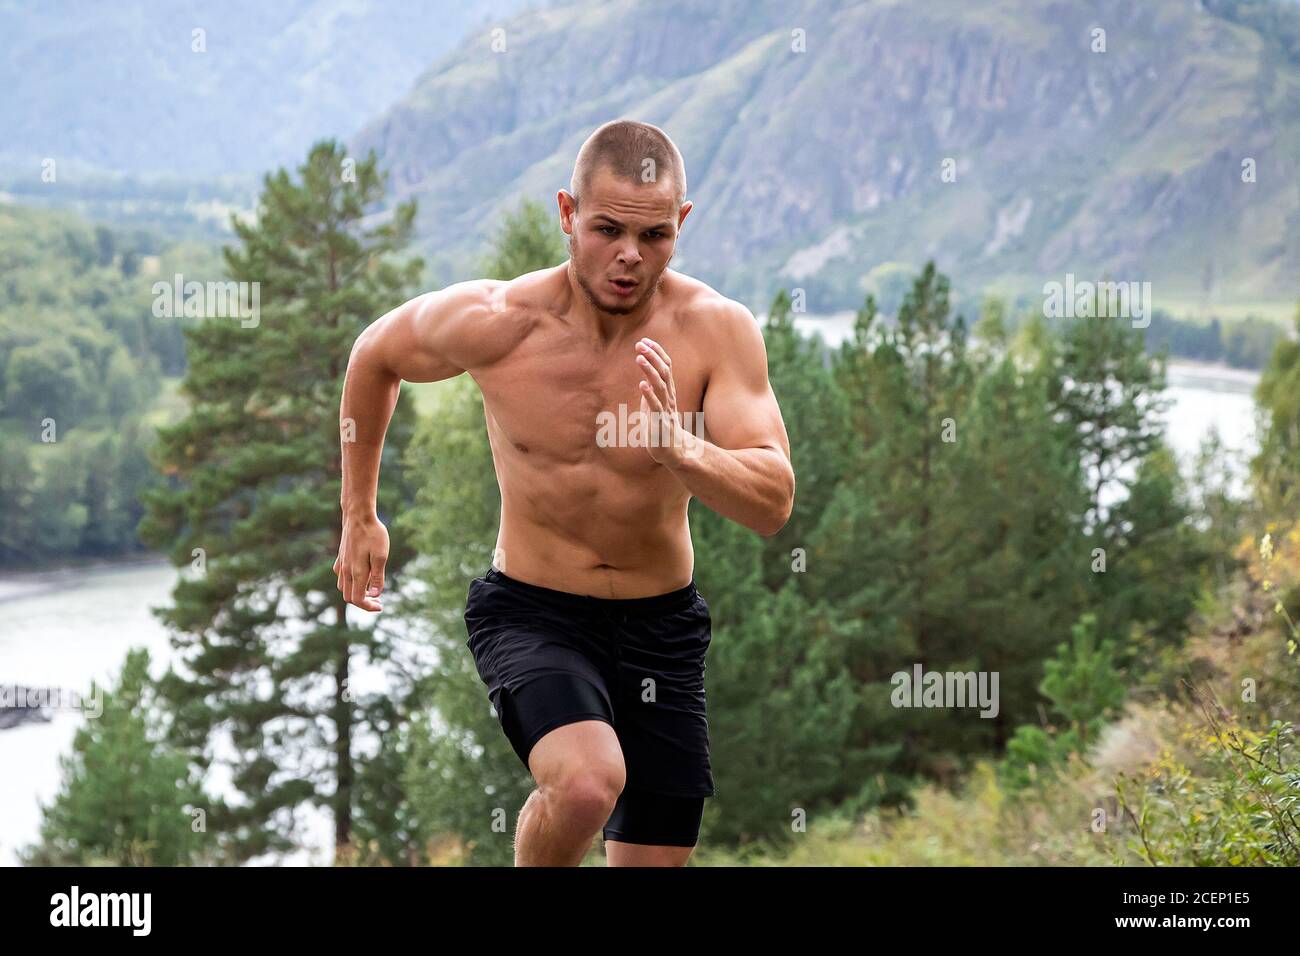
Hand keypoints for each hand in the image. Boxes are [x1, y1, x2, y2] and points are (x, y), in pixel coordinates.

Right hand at [334, 511, 388, 610]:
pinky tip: (360, 576)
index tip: (381, 605)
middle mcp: (346, 571)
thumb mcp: (381, 556)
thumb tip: (375, 595)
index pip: (357, 599)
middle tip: (378, 599)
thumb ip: (377, 577)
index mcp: (356, 572)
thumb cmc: (373, 534)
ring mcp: (341, 564)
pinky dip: (349, 582)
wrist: (358, 515)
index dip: (368, 606)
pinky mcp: (340, 557)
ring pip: (343, 588)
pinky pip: (341, 576)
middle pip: (349, 597)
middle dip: (363, 602)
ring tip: (370, 589)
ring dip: (355, 593)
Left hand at [634, 337, 688, 465]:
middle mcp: (669, 398)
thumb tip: (644, 377)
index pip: (666, 367)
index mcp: (668, 392)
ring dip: (650, 371)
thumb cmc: (661, 427)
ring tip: (639, 357)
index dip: (657, 353)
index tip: (645, 340)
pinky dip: (649, 395)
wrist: (673, 451)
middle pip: (664, 372)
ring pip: (660, 386)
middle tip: (640, 344)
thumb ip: (652, 390)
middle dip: (653, 356)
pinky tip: (642, 384)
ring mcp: (665, 410)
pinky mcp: (660, 423)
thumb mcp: (655, 404)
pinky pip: (655, 407)